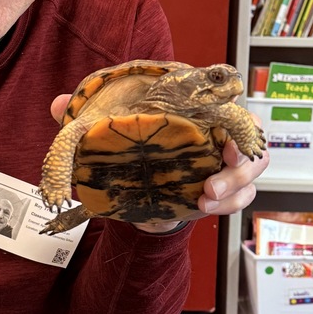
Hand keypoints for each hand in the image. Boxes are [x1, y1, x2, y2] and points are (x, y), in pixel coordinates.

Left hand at [48, 95, 268, 232]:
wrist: (139, 185)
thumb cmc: (134, 147)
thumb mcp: (112, 131)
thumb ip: (86, 118)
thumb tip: (58, 104)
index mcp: (200, 112)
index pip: (235, 108)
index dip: (241, 122)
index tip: (227, 138)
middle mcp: (220, 135)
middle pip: (255, 143)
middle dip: (241, 165)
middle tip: (212, 183)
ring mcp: (226, 164)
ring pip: (252, 174)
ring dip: (234, 190)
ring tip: (204, 200)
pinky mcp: (224, 191)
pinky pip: (240, 197)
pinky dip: (227, 206)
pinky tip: (203, 209)